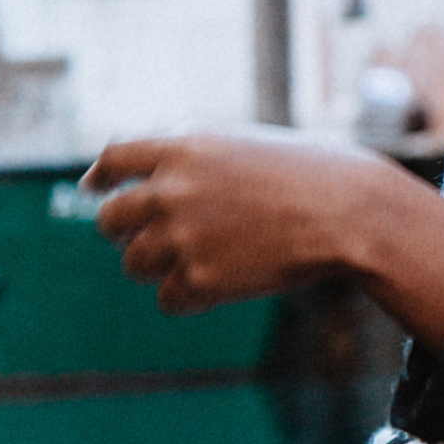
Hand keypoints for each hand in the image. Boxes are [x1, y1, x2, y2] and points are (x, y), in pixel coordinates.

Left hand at [83, 129, 443, 338]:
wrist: (349, 213)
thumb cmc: (311, 174)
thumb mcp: (244, 145)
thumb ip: (194, 158)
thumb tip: (152, 179)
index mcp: (182, 147)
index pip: (114, 159)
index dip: (101, 177)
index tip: (95, 189)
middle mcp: (171, 190)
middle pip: (110, 220)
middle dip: (124, 231)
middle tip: (148, 239)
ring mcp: (182, 236)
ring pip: (134, 264)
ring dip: (156, 266)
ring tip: (195, 262)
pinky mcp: (201, 280)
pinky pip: (167, 299)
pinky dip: (186, 297)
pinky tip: (217, 286)